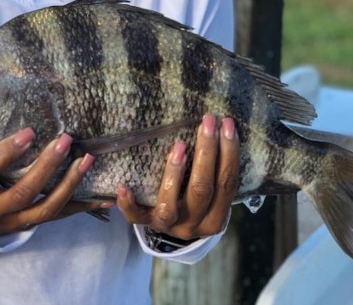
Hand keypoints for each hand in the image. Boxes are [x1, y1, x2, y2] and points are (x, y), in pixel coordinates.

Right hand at [0, 128, 100, 236]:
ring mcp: (18, 221)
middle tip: (64, 140)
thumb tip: (24, 118)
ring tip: (86, 159)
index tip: (28, 132)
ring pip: (46, 207)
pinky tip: (103, 198)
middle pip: (23, 191)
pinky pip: (62, 216)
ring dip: (69, 183)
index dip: (6, 152)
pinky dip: (83, 205)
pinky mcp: (36, 225)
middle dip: (47, 166)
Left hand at [116, 114, 239, 240]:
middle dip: (207, 152)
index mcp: (216, 218)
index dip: (229, 153)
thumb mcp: (212, 194)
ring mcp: (167, 225)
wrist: (175, 231)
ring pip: (169, 204)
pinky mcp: (145, 223)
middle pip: (202, 189)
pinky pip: (134, 216)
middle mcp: (193, 225)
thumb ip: (215, 173)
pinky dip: (128, 203)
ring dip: (174, 173)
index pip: (226, 184)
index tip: (227, 123)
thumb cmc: (196, 200)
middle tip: (208, 121)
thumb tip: (221, 127)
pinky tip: (123, 186)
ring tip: (179, 146)